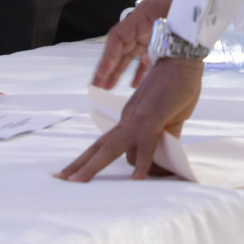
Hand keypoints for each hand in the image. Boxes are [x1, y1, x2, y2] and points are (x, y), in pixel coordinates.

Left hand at [58, 56, 203, 181]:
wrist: (181, 61)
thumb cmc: (177, 86)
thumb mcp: (169, 120)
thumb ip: (164, 139)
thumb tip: (161, 161)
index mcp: (130, 119)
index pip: (108, 143)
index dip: (95, 159)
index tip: (84, 173)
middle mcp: (127, 120)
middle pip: (98, 146)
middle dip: (80, 164)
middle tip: (62, 178)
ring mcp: (136, 120)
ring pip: (110, 148)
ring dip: (93, 166)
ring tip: (78, 182)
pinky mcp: (150, 119)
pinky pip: (144, 145)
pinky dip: (141, 163)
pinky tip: (137, 179)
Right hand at [90, 0, 174, 90]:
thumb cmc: (194, 3)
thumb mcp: (177, 14)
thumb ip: (160, 32)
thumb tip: (148, 54)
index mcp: (143, 15)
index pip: (118, 38)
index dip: (108, 58)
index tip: (101, 76)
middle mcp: (142, 23)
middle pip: (120, 48)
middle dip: (108, 68)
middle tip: (97, 87)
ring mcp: (150, 32)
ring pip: (130, 54)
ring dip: (119, 70)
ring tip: (108, 87)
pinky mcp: (160, 40)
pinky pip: (144, 57)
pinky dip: (138, 70)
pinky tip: (133, 84)